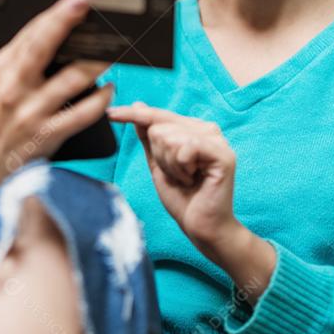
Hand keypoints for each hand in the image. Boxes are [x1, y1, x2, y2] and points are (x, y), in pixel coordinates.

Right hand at [0, 0, 115, 201]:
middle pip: (42, 49)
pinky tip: (109, 87)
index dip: (53, 13)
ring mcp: (32, 112)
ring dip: (93, 63)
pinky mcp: (49, 134)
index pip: (28, 35)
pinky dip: (99, 100)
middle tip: (89, 5)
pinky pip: (81, 115)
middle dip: (66, 23)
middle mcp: (14, 89)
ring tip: (112, 48)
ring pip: (69, 81)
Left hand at [106, 102, 238, 248]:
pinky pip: (185, 147)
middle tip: (179, 176)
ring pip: (170, 137)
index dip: (134, 115)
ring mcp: (217, 141)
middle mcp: (207, 130)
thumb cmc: (183, 199)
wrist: (202, 228)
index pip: (158, 116)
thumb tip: (138, 105)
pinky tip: (193, 179)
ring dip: (171, 165)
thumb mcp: (158, 165)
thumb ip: (149, 137)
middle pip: (159, 127)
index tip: (110, 113)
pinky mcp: (223, 154)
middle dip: (160, 157)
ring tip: (187, 179)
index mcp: (193, 130)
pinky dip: (181, 168)